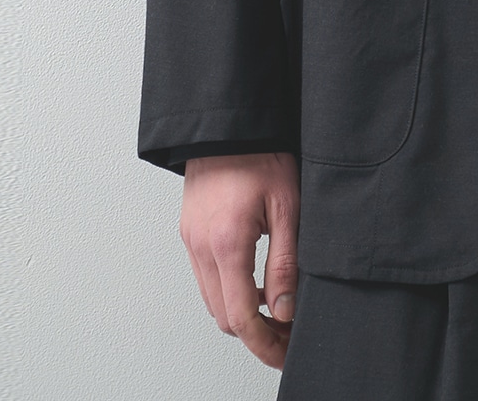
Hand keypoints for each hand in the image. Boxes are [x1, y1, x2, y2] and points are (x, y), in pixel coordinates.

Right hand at [180, 151, 300, 369]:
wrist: (230, 123)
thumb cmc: (262, 155)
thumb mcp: (287, 206)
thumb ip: (285, 262)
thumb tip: (285, 309)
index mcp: (227, 242)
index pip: (240, 317)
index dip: (264, 343)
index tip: (285, 353)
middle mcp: (201, 246)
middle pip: (223, 316)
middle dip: (255, 334)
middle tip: (288, 334)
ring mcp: (191, 240)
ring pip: (212, 299)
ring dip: (240, 312)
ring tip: (276, 309)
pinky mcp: (189, 232)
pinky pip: (205, 276)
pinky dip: (228, 289)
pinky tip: (255, 281)